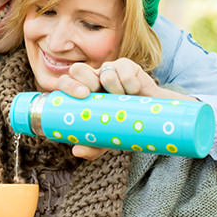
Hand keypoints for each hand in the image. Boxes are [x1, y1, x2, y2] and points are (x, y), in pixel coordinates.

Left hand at [58, 58, 195, 160]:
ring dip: (114, 88)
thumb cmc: (122, 126)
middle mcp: (92, 79)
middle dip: (85, 80)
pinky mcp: (126, 65)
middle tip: (93, 94)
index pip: (65, 82)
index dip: (68, 86)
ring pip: (105, 73)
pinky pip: (124, 71)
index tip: (81, 96)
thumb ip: (91, 147)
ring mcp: (108, 70)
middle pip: (78, 69)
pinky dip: (130, 83)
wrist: (151, 120)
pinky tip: (134, 91)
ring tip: (122, 99)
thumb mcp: (106, 140)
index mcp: (81, 93)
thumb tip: (76, 151)